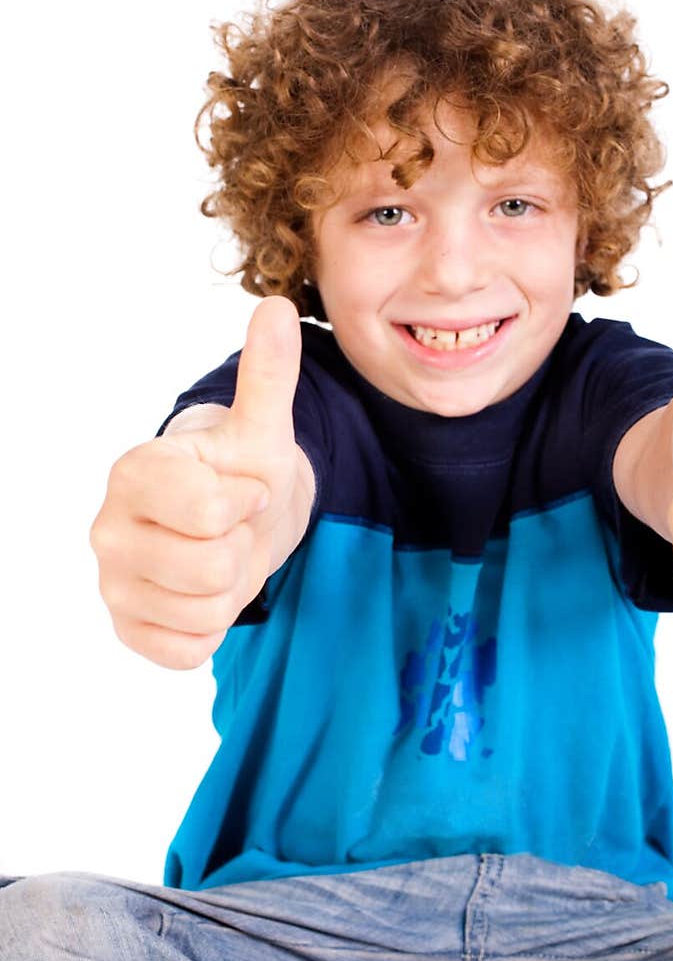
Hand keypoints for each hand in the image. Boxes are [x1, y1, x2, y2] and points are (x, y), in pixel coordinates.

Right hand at [90, 296, 310, 668]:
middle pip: (211, 567)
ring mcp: (112, 581)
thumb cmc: (242, 472)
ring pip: (205, 611)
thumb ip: (268, 376)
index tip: (245, 489)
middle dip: (243, 549)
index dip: (248, 503)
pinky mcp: (126, 628)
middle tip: (234, 530)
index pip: (210, 511)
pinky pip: (188, 651)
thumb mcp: (264, 429)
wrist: (231, 521)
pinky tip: (204, 595)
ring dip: (232, 589)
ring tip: (221, 557)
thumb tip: (277, 309)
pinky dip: (212, 629)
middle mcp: (108, 526)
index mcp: (137, 471)